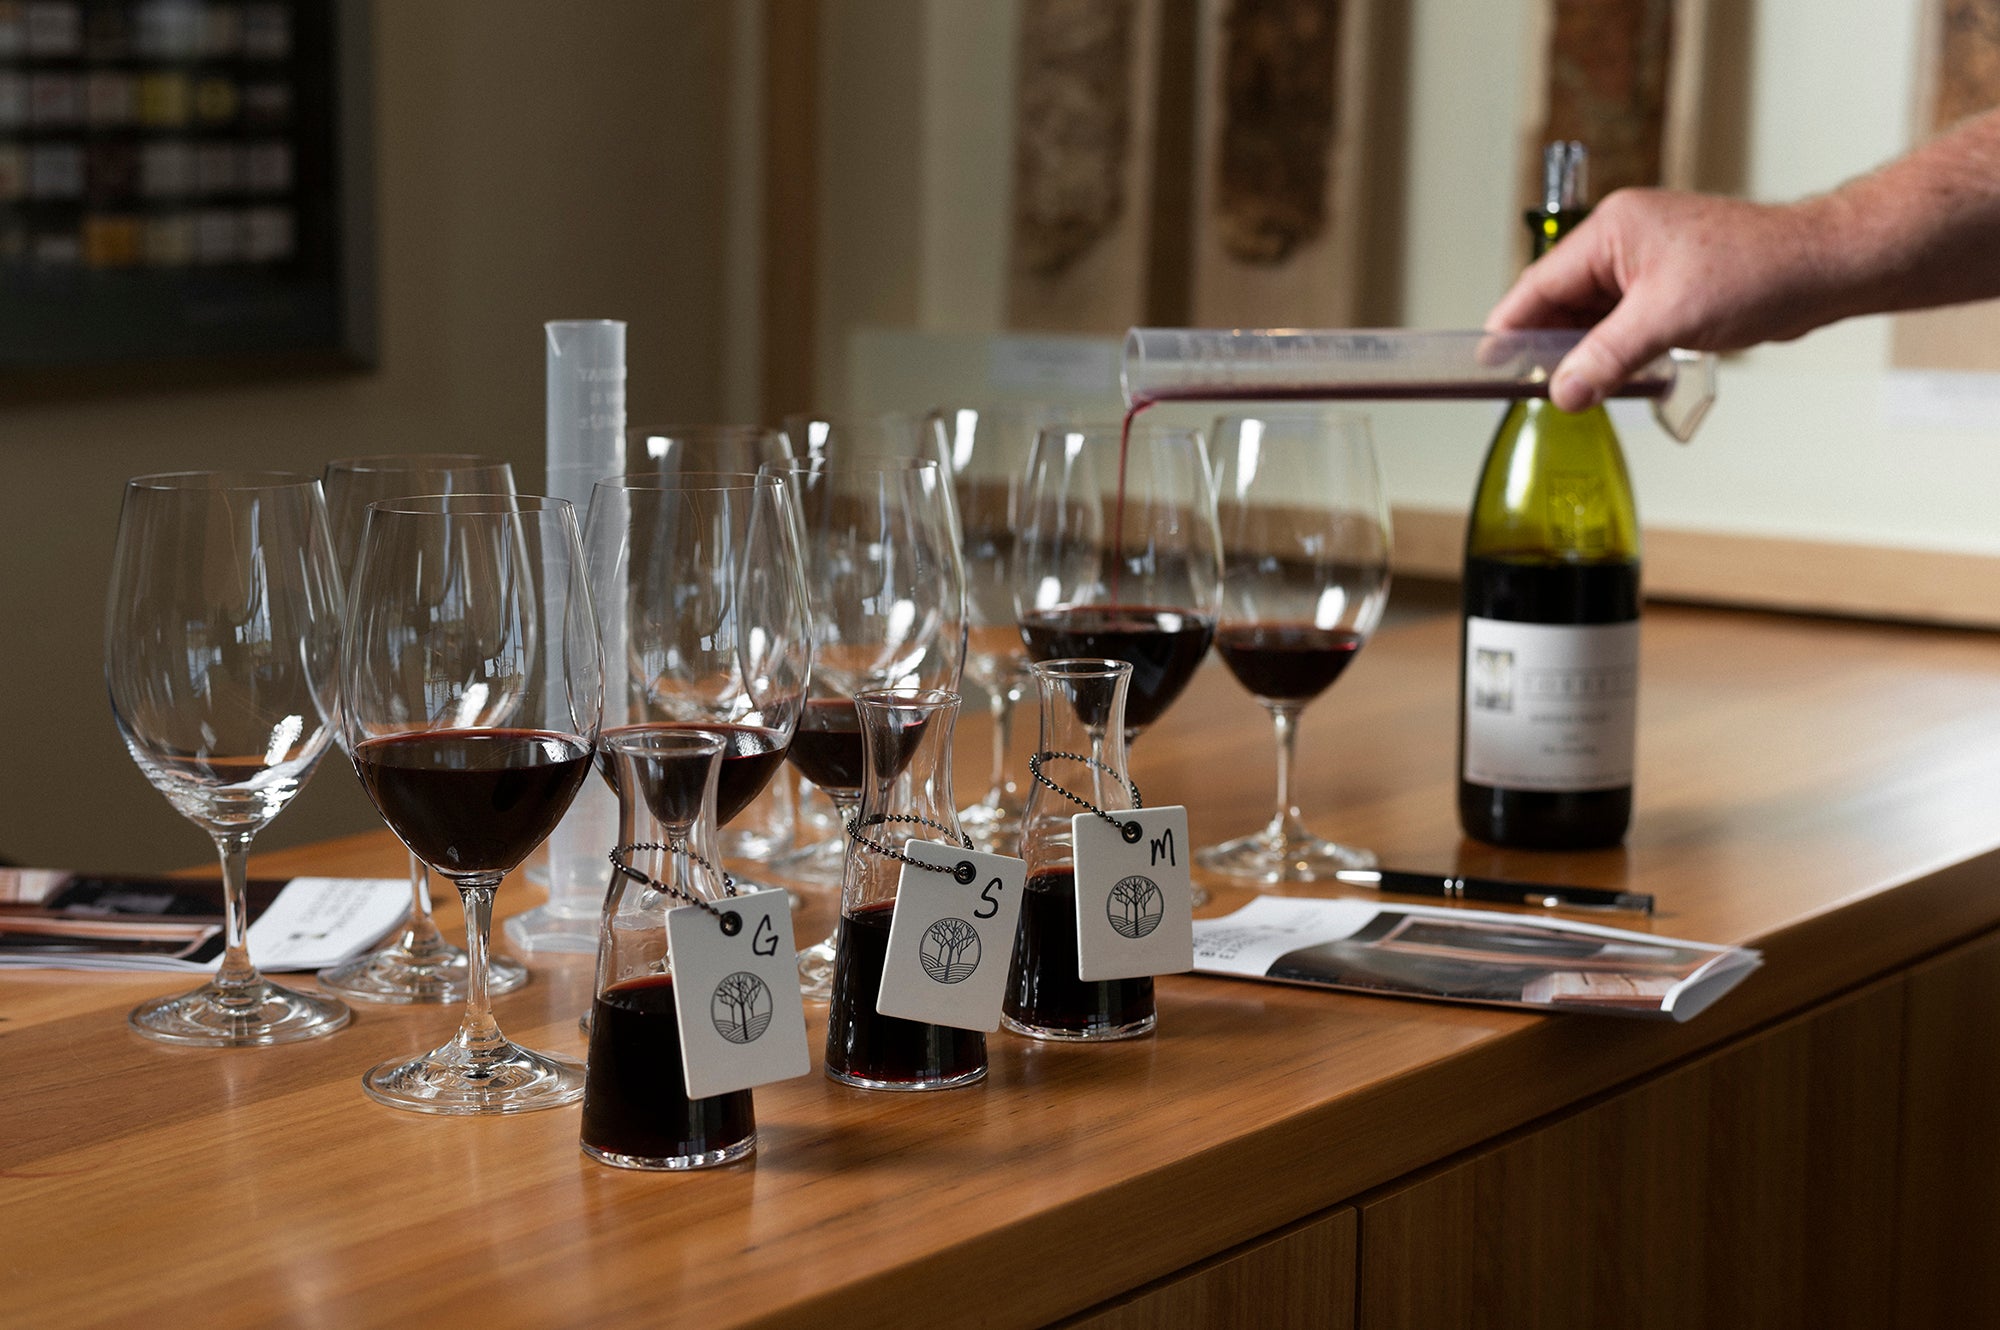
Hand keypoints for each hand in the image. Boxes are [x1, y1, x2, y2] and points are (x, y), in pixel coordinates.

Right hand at [1486, 188, 1840, 410]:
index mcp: (1611, 230)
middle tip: (1537, 390)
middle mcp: (1622, 241)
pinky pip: (1622, 322)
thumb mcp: (1669, 320)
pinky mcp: (1668, 286)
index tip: (1486, 363)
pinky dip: (1616, 350)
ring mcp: (1646, 264)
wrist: (1823, 267)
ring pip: (1592, 316)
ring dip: (1587, 352)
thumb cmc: (1758, 270)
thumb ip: (1607, 358)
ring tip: (1582, 388)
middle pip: (1560, 302)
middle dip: (1550, 346)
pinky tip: (1618, 376)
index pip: (1538, 284)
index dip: (1509, 327)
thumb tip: (1563, 392)